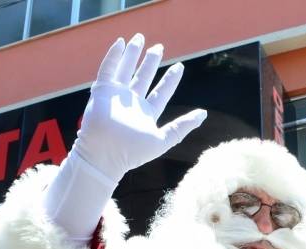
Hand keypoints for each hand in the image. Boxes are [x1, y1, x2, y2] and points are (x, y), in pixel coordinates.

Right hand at [74, 34, 207, 180]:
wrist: (105, 154)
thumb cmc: (133, 152)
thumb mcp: (163, 140)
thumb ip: (182, 127)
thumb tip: (204, 114)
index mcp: (146, 114)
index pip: (161, 92)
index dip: (170, 80)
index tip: (179, 66)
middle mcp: (132, 103)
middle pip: (143, 77)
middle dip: (150, 62)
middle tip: (159, 47)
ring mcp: (116, 96)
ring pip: (126, 69)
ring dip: (132, 54)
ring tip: (139, 38)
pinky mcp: (102, 91)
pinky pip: (108, 69)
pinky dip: (113, 56)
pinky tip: (120, 43)